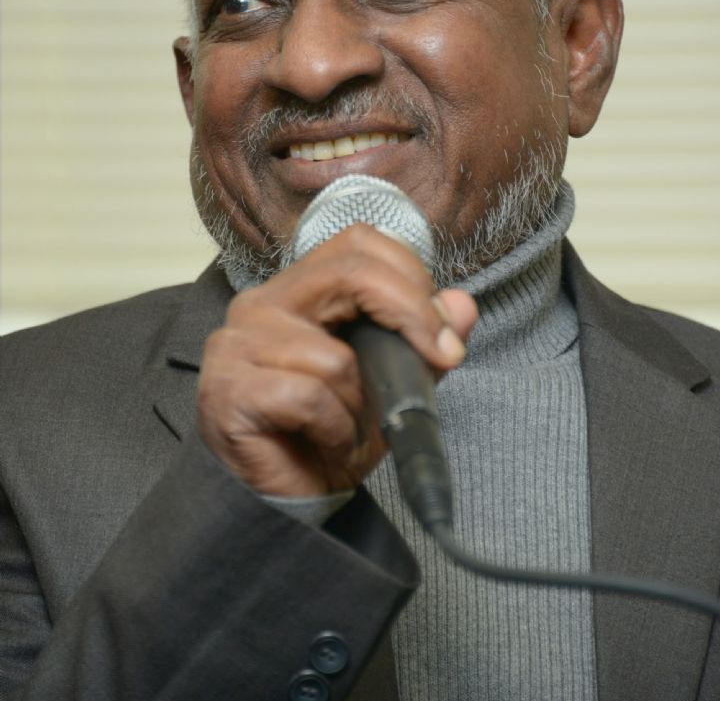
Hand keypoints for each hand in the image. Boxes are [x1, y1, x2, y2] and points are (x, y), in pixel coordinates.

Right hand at [197, 224, 477, 496]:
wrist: (290, 504)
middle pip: (349, 272)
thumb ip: (423, 340)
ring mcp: (235, 344)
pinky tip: (323, 442)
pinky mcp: (229, 390)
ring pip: (336, 356)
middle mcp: (260, 303)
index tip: (442, 330)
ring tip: (346, 427)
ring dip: (360, 403)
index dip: (409, 276)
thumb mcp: (394, 384)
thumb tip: (461, 305)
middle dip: (409, 314)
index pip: (356, 243)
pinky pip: (311, 397)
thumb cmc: (333, 435)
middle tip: (440, 358)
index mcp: (298, 290)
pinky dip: (335, 429)